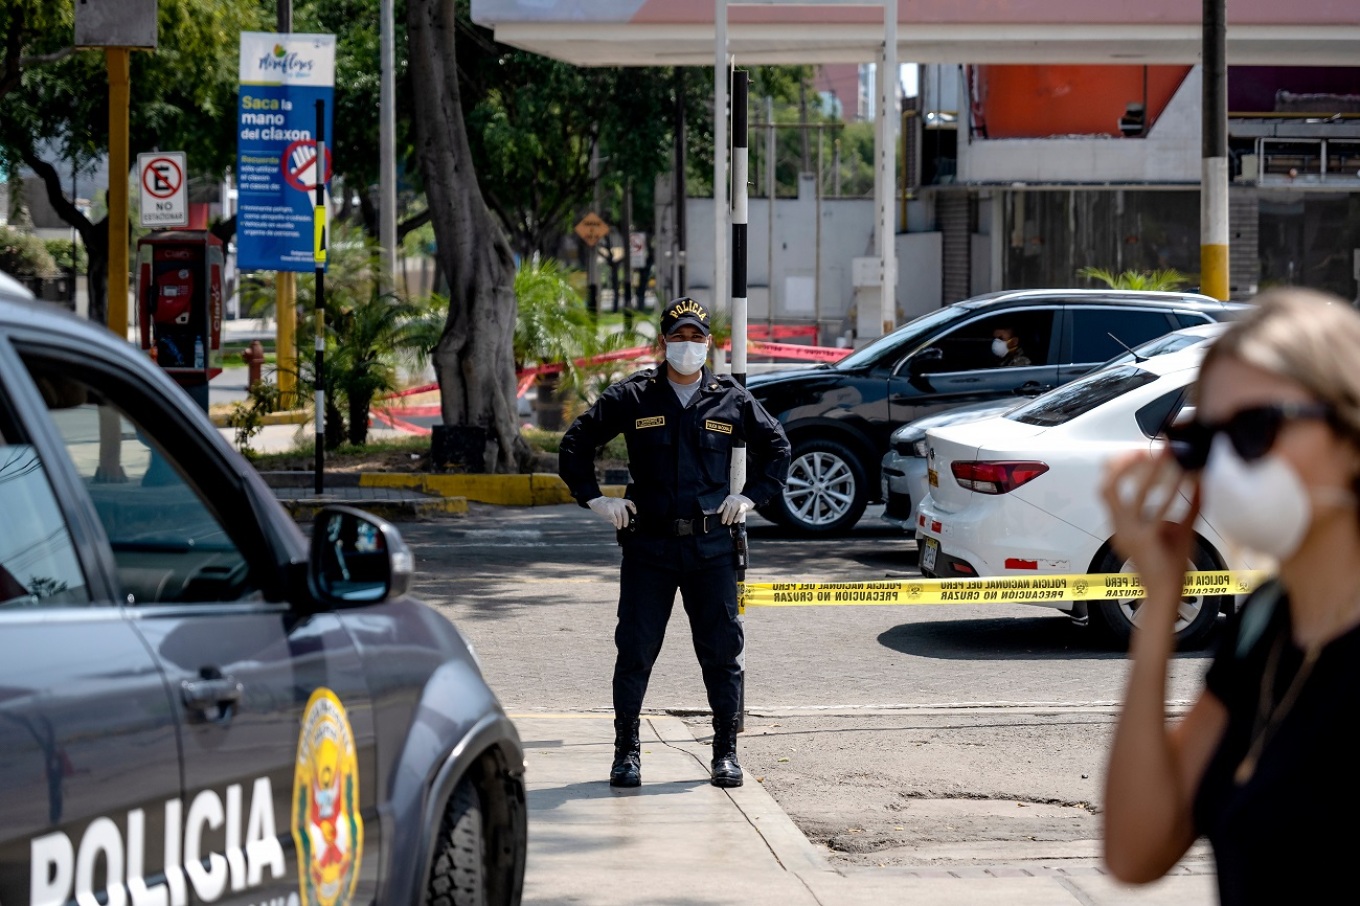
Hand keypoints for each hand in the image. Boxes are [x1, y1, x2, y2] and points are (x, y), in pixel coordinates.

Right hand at [587, 496, 635, 529]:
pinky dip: (615, 522)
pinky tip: (615, 524)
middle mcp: (618, 503)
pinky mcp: (609, 509)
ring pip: (620, 517)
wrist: (596, 501)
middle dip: (626, 521)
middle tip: (625, 525)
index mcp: (621, 501)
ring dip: (620, 523)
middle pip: (625, 513)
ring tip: (619, 527)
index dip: (633, 508)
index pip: (630, 503)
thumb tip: (622, 521)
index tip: (635, 513)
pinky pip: (614, 518)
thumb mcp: (614, 506)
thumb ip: (619, 512)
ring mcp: (614, 506)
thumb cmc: (606, 505)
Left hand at [718, 493, 754, 524]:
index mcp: (729, 498)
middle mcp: (733, 500)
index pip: (723, 504)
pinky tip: (735, 521)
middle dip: (724, 517)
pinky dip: (737, 517)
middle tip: (723, 522)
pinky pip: (739, 513)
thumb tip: (722, 513)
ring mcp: (738, 503)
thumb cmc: (739, 500)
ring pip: (732, 512)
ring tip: (728, 523)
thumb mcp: (732, 500)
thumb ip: (727, 504)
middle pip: (727, 509)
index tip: (718, 513)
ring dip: (730, 518)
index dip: (720, 509)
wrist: (749, 496)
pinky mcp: (744, 506)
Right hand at [1100, 450, 1199, 604]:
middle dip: (1128, 463)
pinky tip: (1190, 481)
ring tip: (1170, 456)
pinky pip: (1162, 509)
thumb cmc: (1169, 567)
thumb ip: (1185, 506)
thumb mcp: (1175, 530)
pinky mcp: (1148, 540)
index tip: (1137, 450)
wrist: (1166, 596)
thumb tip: (1199, 479)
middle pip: (1110, 487)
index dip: (1118, 466)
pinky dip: (1177, 491)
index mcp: (1120, 525)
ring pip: (1136, 494)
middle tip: (1149, 448)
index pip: (1107, 488)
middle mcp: (1120, 528)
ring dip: (1154, 472)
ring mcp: (1131, 534)